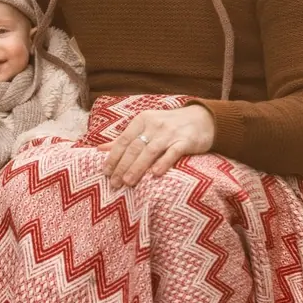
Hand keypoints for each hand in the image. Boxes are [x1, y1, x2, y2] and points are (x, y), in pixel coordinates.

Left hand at [98, 104, 214, 187]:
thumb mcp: (145, 127)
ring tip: (128, 182)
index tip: (105, 173)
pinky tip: (155, 174)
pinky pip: (173, 152)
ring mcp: (170, 132)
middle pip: (134, 148)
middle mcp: (154, 125)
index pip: (123, 140)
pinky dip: (163, 162)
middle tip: (114, 183)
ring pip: (150, 151)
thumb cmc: (169, 126)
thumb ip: (124, 139)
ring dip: (137, 167)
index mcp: (141, 120)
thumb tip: (99, 149)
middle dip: (122, 166)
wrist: (203, 119)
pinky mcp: (186, 141)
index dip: (113, 157)